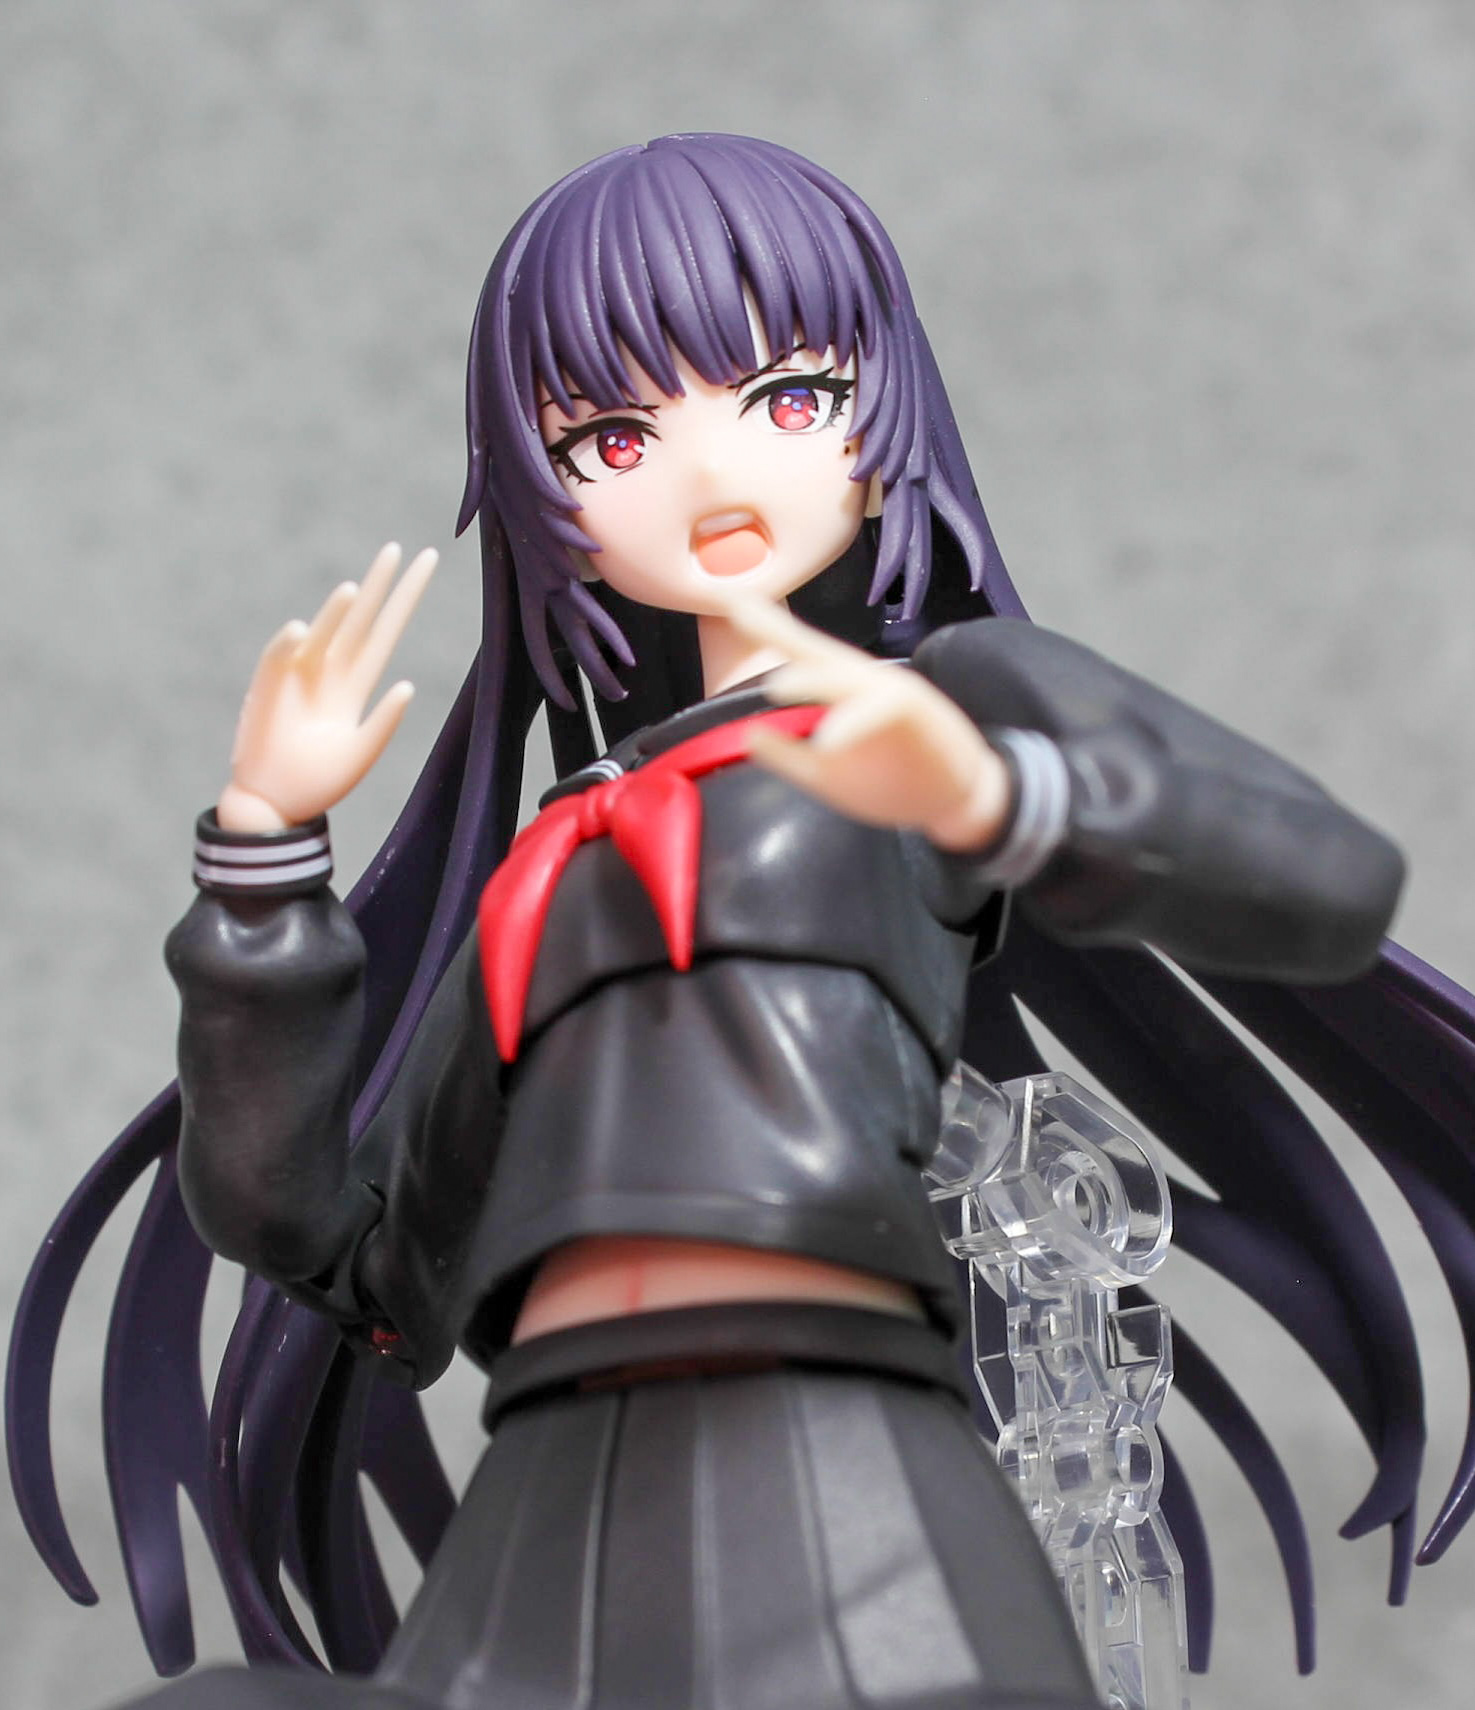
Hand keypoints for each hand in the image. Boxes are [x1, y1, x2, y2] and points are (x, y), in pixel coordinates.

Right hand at [217, 542, 437, 831]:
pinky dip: (289, 645)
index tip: (425, 566)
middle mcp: (330, 673)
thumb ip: (384, 721)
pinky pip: (280, 660)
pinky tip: (301, 630)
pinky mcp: (269, 690)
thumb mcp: (361, 753)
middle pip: (359, 620)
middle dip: (378, 586)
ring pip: (323, 635)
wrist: (274, 805)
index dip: (403, 600)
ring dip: (335, 614)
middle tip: (397, 549)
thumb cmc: (318, 782)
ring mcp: (298, 677)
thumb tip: (408, 685)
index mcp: (355, 685)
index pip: (385, 632)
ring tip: (355, 589)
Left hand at [721, 594, 1011, 852]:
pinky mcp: (918, 713)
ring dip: (814, 682)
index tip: (727, 600)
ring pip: (849, 678)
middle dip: (777, 629)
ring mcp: (891, 693)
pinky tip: (830, 741)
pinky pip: (883, 711)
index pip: (797, 653)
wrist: (959, 797)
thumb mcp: (828, 776)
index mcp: (840, 692)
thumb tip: (749, 736)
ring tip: (777, 687)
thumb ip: (789, 756)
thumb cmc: (893, 781)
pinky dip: (855, 724)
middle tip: (736, 609)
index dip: (763, 625)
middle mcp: (863, 682)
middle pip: (817, 650)